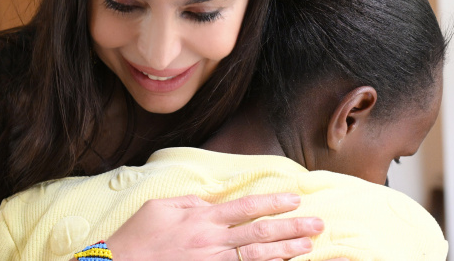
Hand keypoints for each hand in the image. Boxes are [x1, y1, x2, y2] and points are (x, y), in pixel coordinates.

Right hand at [106, 193, 324, 260]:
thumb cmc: (135, 238)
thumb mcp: (159, 208)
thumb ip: (190, 203)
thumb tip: (211, 202)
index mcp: (201, 219)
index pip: (245, 207)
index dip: (273, 202)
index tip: (295, 199)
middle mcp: (211, 242)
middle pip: (260, 232)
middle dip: (291, 228)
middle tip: (317, 224)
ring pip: (257, 256)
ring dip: (286, 251)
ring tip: (308, 246)